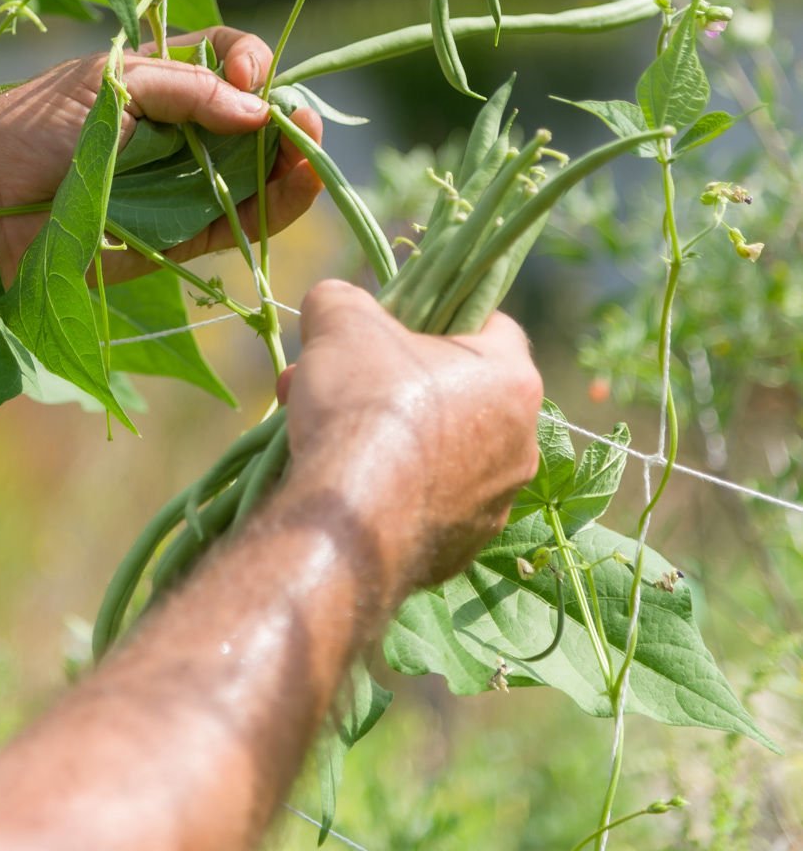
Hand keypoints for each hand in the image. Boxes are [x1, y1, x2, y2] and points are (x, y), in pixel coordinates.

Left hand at [0, 28, 322, 283]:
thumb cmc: (31, 130)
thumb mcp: (110, 86)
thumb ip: (185, 90)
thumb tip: (258, 106)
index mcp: (156, 80)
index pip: (225, 58)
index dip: (248, 62)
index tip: (249, 74)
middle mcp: (175, 130)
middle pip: (252, 120)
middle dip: (286, 118)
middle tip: (306, 123)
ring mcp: (177, 185)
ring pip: (253, 175)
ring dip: (290, 167)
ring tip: (312, 158)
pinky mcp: (174, 238)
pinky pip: (235, 224)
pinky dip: (270, 211)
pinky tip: (296, 190)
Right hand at [280, 281, 541, 601]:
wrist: (348, 528)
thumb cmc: (363, 407)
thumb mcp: (340, 320)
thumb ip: (342, 299)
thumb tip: (333, 303)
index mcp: (513, 379)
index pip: (494, 326)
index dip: (441, 317)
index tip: (397, 325)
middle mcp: (520, 445)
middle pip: (460, 391)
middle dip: (400, 381)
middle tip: (343, 380)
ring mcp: (494, 506)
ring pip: (442, 451)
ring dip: (394, 435)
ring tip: (330, 433)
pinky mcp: (461, 551)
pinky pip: (427, 504)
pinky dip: (392, 489)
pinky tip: (345, 483)